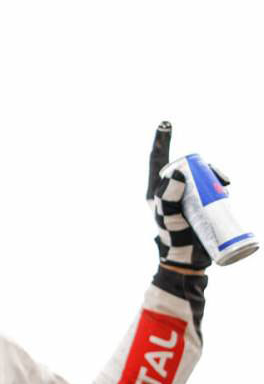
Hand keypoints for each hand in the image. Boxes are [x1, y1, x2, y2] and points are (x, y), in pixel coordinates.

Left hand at [146, 121, 214, 271]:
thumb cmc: (172, 239)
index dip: (161, 140)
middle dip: (206, 167)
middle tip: (219, 178)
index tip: (165, 122)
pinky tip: (226, 191)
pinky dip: (220, 186)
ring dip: (215, 176)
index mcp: (157, 189)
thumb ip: (167, 196)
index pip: (158, 159)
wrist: (188, 260)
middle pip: (189, 167)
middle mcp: (172, 190)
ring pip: (203, 177)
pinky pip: (212, 189)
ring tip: (224, 186)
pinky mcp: (202, 205)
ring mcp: (187, 197)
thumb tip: (178, 171)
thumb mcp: (167, 216)